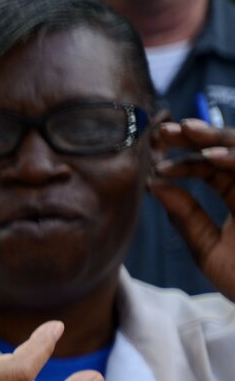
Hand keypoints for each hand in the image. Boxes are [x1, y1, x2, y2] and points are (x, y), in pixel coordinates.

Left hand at [153, 118, 234, 298]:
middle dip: (197, 136)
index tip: (154, 162)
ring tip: (184, 132)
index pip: (210, 168)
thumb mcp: (209, 250)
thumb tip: (154, 184)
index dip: (183, 160)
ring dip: (215, 138)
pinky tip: (209, 159)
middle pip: (227, 150)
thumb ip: (187, 218)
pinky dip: (234, 160)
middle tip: (164, 130)